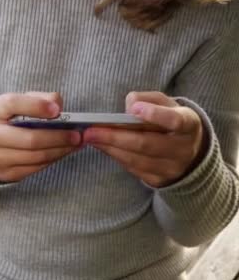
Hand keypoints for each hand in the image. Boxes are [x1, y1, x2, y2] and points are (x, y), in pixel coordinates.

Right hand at [0, 92, 81, 182]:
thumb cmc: (7, 121)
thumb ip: (38, 99)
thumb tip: (57, 105)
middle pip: (30, 138)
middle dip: (58, 137)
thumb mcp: (17, 104)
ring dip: (60, 150)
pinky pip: (35, 168)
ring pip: (36, 156)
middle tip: (77, 135)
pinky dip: (53, 159)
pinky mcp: (5, 173)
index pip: (13, 104)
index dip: (36, 106)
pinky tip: (63, 152)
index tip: (57, 110)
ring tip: (75, 143)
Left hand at [83, 91, 205, 187]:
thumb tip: (130, 106)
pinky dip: (116, 156)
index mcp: (189, 125)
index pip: (175, 121)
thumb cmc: (172, 122)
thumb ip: (149, 99)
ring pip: (137, 159)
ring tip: (91, 138)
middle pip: (147, 144)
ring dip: (110, 148)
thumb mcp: (167, 104)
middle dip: (116, 137)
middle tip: (91, 131)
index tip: (134, 109)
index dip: (155, 115)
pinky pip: (133, 169)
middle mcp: (183, 149)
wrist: (189, 152)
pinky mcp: (159, 180)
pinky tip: (102, 146)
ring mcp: (172, 168)